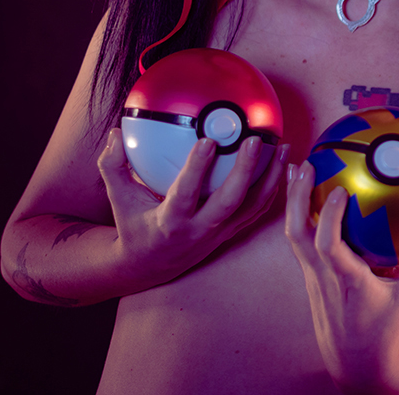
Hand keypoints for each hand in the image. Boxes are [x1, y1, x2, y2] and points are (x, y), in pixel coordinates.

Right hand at [97, 126, 288, 288]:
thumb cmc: (135, 226)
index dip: (196, 170)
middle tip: (255, 140)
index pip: (185, 195)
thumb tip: (115, 134)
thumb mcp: (119, 200)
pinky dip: (275, 188)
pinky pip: (259, 210)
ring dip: (271, 177)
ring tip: (283, 148)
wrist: (151, 265)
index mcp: (170, 222)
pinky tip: (285, 165)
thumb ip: (113, 167)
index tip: (208, 141)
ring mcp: (220, 232)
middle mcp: (199, 229)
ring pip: (253, 207)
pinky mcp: (233, 231)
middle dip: (245, 171)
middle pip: (229, 202)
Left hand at [284, 160, 398, 387]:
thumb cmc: (383, 331)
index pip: (328, 247)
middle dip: (297, 198)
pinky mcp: (309, 278)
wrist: (354, 363)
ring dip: (292, 202)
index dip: (328, 218)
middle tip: (306, 164)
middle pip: (297, 234)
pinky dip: (297, 216)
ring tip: (297, 170)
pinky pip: (297, 242)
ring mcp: (311, 278)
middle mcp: (323, 278)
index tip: (340, 191)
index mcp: (346, 281)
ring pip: (291, 236)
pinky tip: (301, 197)